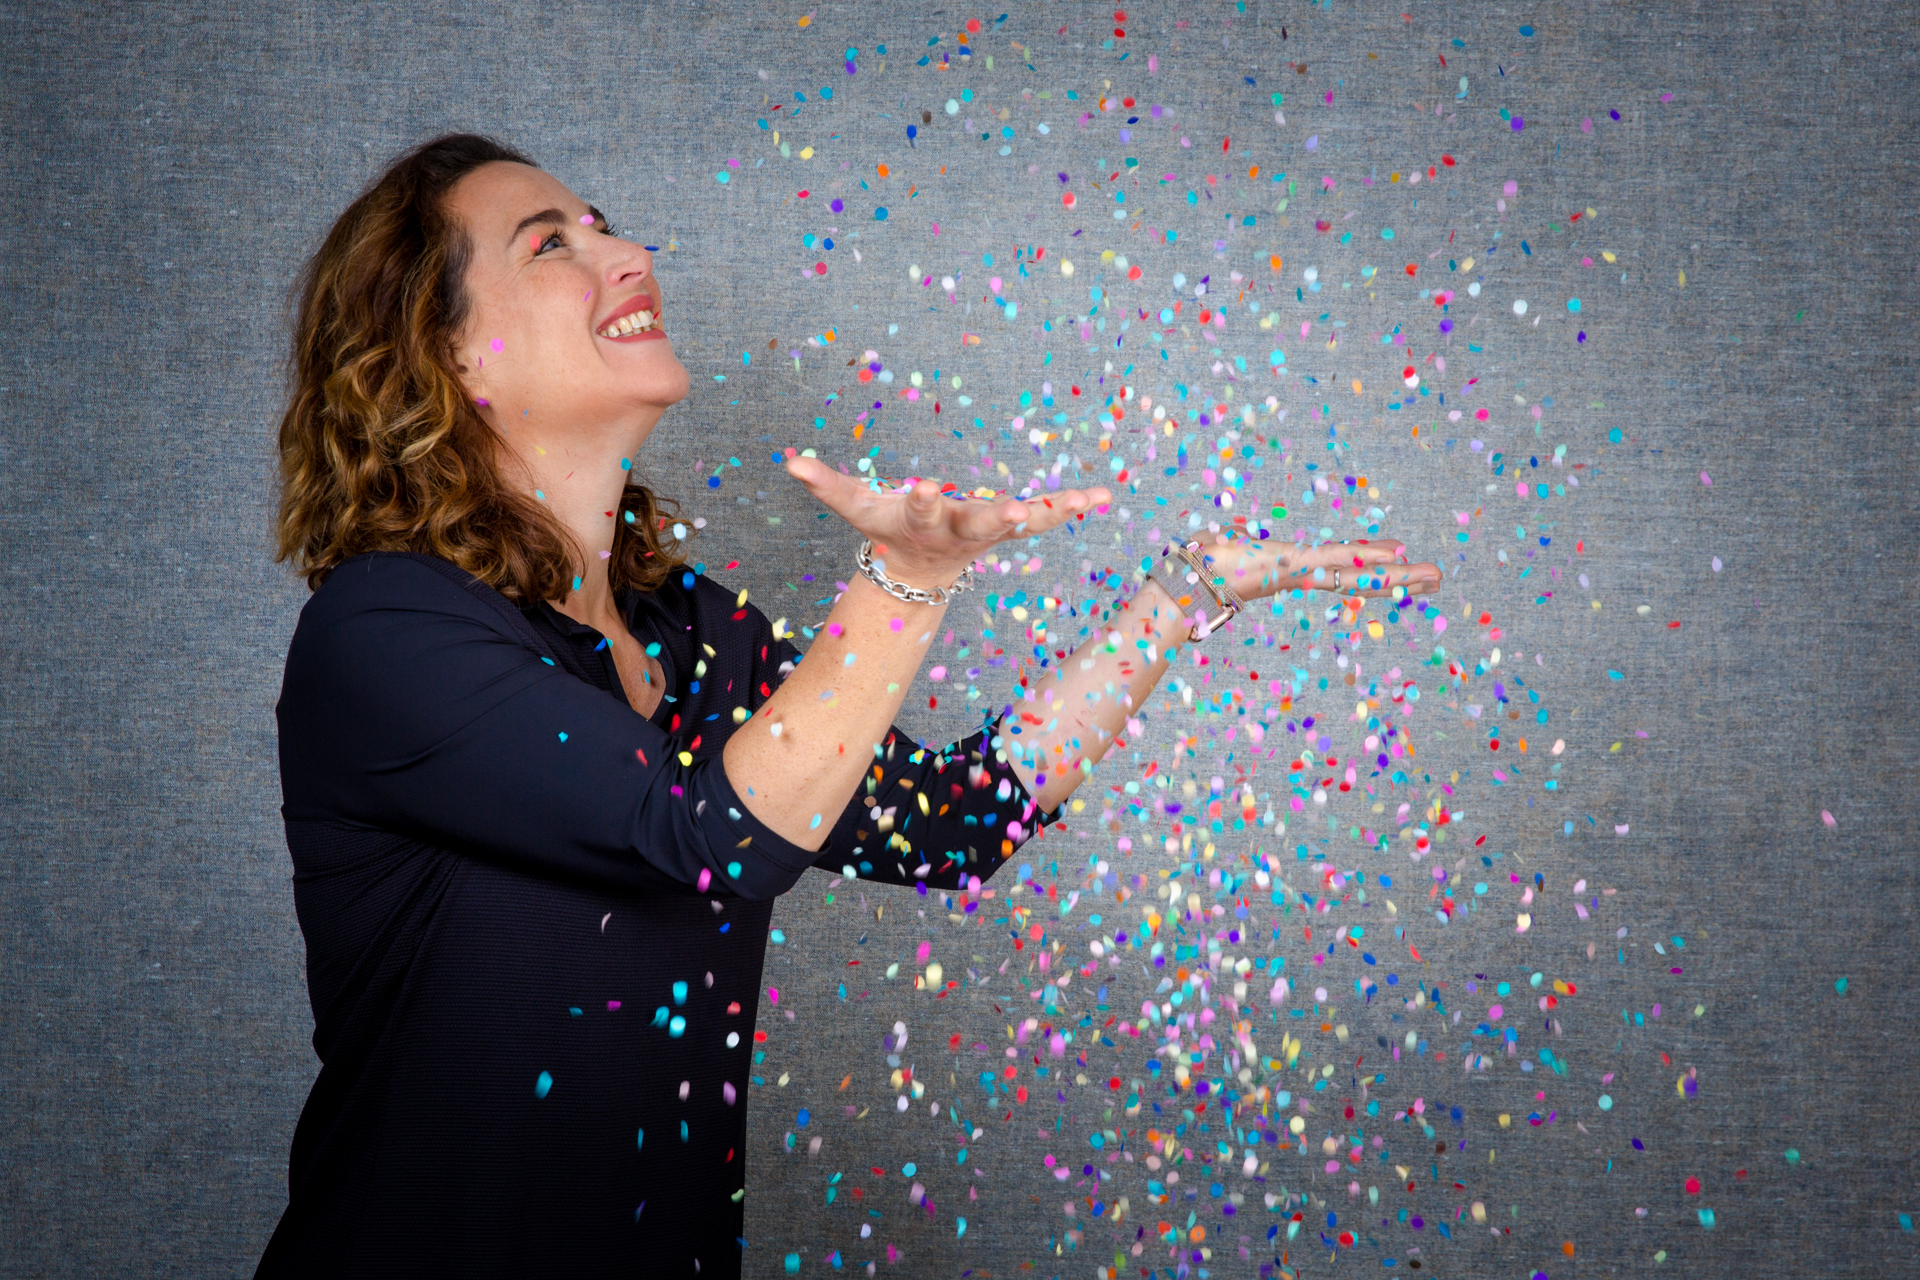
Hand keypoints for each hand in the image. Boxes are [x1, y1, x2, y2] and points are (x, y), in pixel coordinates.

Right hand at [786, 454, 1112, 588]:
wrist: (918, 571)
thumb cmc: (886, 528)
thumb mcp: (856, 507)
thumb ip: (824, 485)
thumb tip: (788, 461)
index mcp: (921, 522)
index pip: (920, 510)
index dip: (922, 499)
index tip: (926, 484)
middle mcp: (958, 529)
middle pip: (978, 524)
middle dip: (993, 516)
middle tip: (1011, 510)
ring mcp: (989, 529)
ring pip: (1022, 522)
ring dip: (1050, 512)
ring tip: (1084, 499)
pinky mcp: (1011, 524)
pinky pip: (1047, 517)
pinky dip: (1072, 507)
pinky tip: (1103, 494)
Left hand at [1202, 534, 1442, 602]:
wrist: (1186, 581)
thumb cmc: (1200, 564)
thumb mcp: (1229, 544)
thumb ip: (1237, 538)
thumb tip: (1230, 534)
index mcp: (1294, 568)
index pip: (1343, 566)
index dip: (1372, 564)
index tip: (1399, 557)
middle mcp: (1304, 573)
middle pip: (1361, 574)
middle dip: (1399, 578)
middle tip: (1437, 579)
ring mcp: (1302, 572)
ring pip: (1358, 572)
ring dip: (1396, 574)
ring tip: (1432, 577)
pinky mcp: (1293, 567)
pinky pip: (1337, 562)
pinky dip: (1366, 559)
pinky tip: (1394, 557)